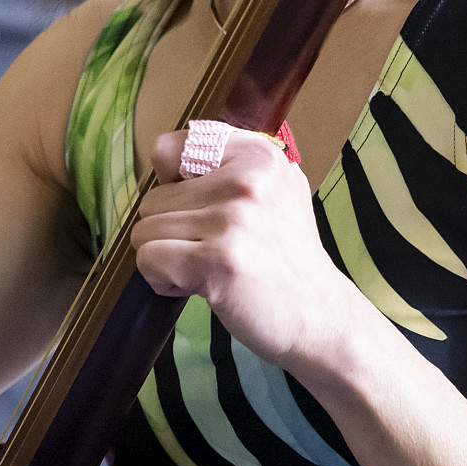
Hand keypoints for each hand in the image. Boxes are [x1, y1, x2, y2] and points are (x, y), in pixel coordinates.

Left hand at [132, 128, 362, 373]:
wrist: (321, 316)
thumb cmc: (287, 261)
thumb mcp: (276, 191)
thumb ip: (230, 168)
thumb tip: (167, 163)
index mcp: (257, 155)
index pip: (167, 149)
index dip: (171, 186)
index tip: (200, 209)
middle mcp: (246, 179)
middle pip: (152, 198)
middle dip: (170, 232)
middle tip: (211, 253)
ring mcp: (232, 219)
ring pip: (145, 230)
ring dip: (166, 259)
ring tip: (207, 270)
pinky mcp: (217, 260)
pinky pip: (149, 259)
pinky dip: (163, 281)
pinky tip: (198, 287)